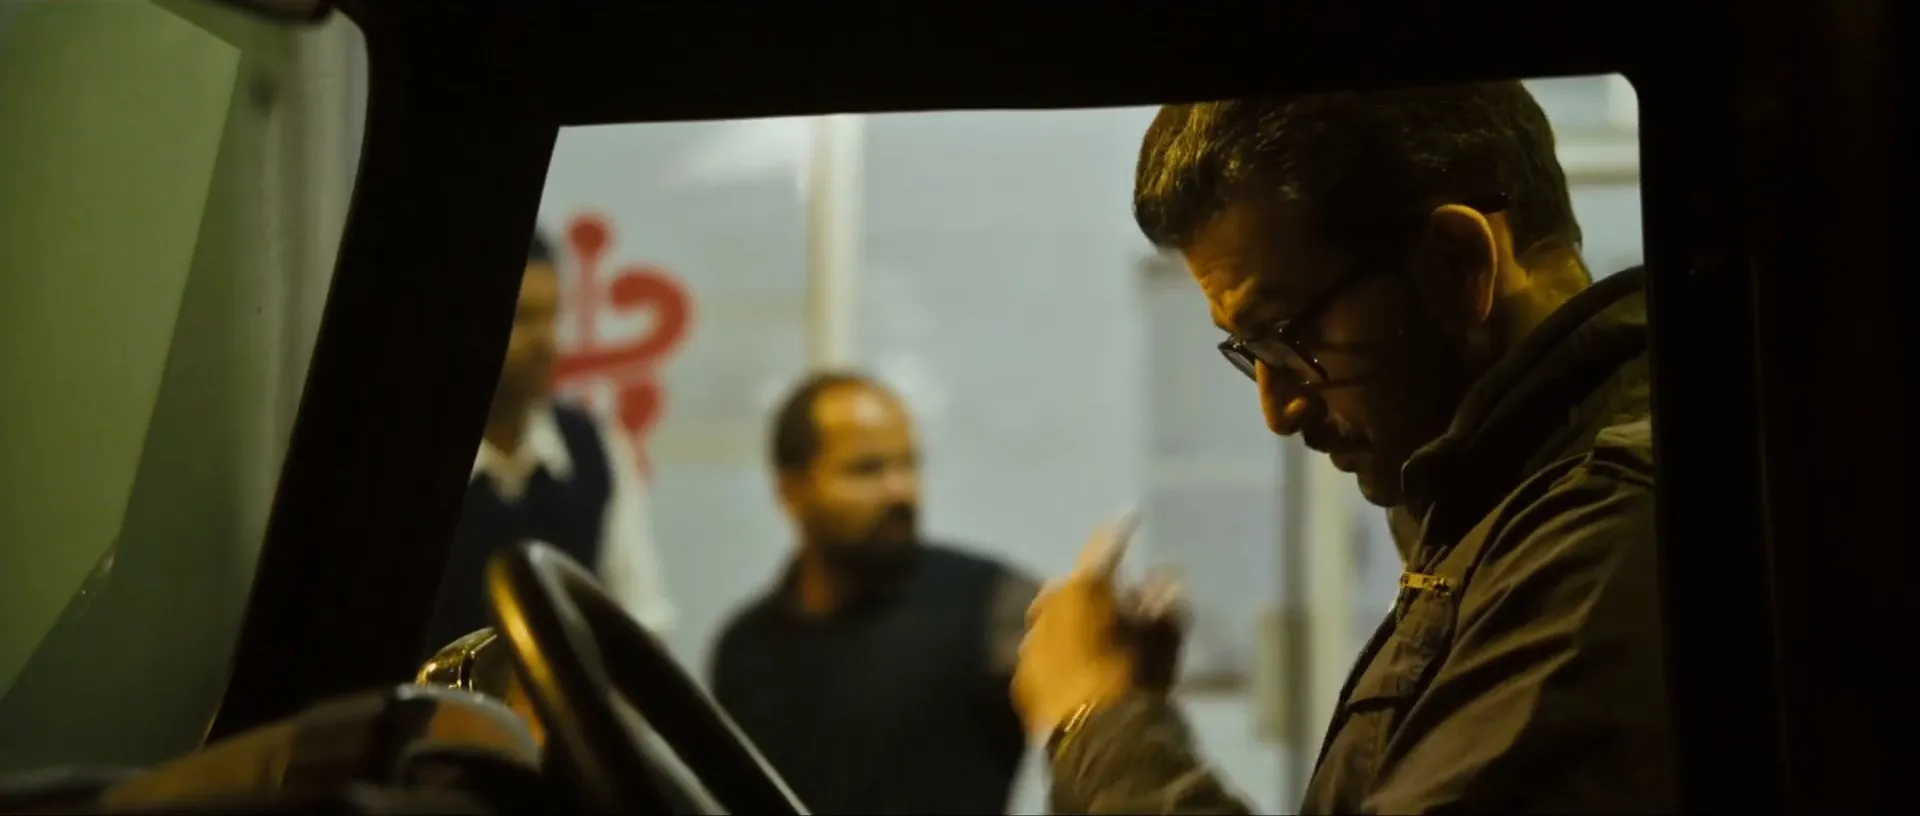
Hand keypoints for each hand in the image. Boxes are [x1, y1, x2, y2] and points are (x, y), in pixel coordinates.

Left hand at [1013, 512, 1176, 737]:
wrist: (1098, 737)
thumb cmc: (1136, 678)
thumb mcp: (1162, 639)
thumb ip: (1165, 603)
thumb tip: (1171, 575)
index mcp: (1084, 588)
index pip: (1106, 546)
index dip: (1121, 528)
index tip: (1133, 514)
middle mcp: (1049, 606)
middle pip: (1074, 586)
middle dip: (1094, 588)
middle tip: (1115, 601)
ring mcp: (1030, 641)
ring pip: (1052, 619)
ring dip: (1072, 622)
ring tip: (1094, 638)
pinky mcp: (1021, 675)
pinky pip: (1041, 652)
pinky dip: (1058, 651)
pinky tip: (1074, 667)